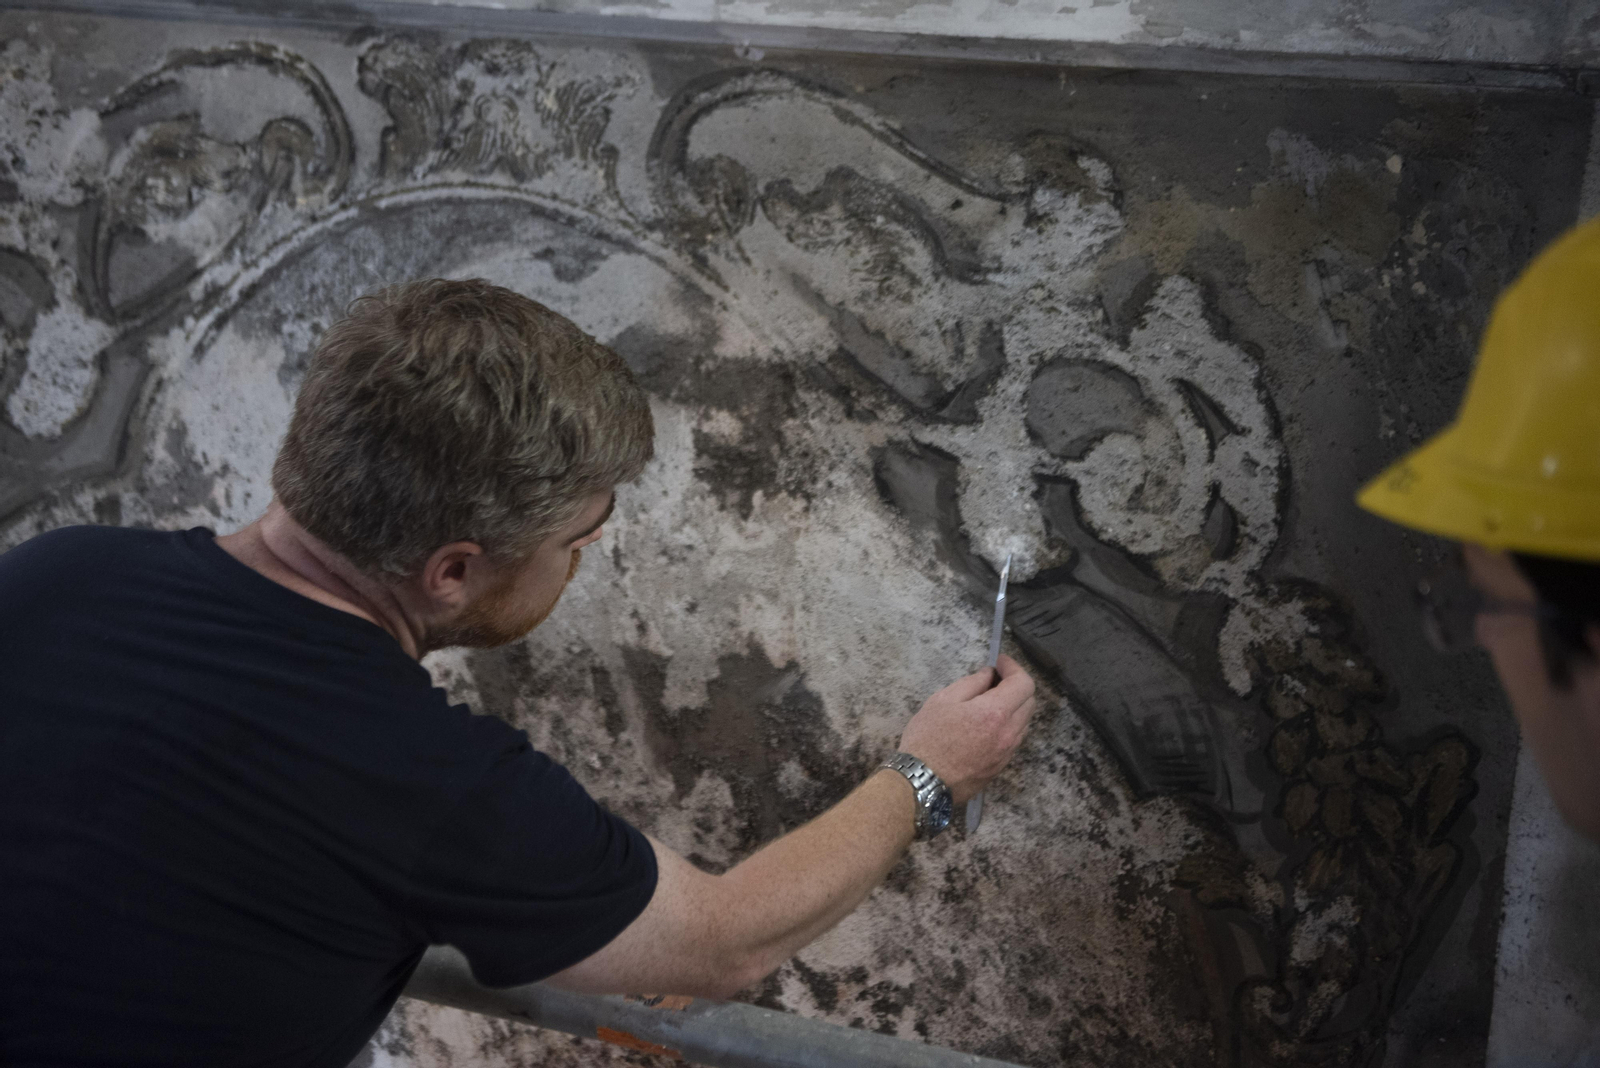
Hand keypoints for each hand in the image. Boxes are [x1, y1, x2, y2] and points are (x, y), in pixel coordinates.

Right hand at [897, 654, 1037, 803]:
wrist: (923, 783)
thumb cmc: (928, 738)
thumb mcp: (942, 700)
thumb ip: (971, 684)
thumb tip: (989, 676)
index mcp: (995, 713)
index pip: (1024, 683)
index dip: (1014, 668)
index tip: (1000, 662)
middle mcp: (1008, 733)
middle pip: (1029, 702)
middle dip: (1016, 685)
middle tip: (993, 680)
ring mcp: (1007, 752)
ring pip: (1024, 721)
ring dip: (1014, 706)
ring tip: (989, 702)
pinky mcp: (1001, 766)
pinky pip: (1014, 738)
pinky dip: (1008, 724)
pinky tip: (987, 724)